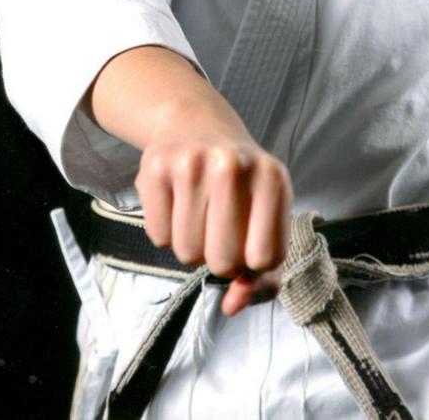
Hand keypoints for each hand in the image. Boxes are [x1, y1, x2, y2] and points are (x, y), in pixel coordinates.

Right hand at [88, 45, 292, 314]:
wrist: (196, 122)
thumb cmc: (239, 182)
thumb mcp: (267, 216)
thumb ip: (264, 275)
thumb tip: (232, 306)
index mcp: (273, 177)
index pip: (265, 259)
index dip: (252, 264)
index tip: (247, 243)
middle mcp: (233, 165)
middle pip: (223, 262)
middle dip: (219, 259)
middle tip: (219, 229)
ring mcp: (191, 163)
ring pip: (187, 253)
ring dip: (192, 247)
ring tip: (198, 214)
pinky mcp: (156, 167)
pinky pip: (158, 238)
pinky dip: (166, 233)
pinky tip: (176, 203)